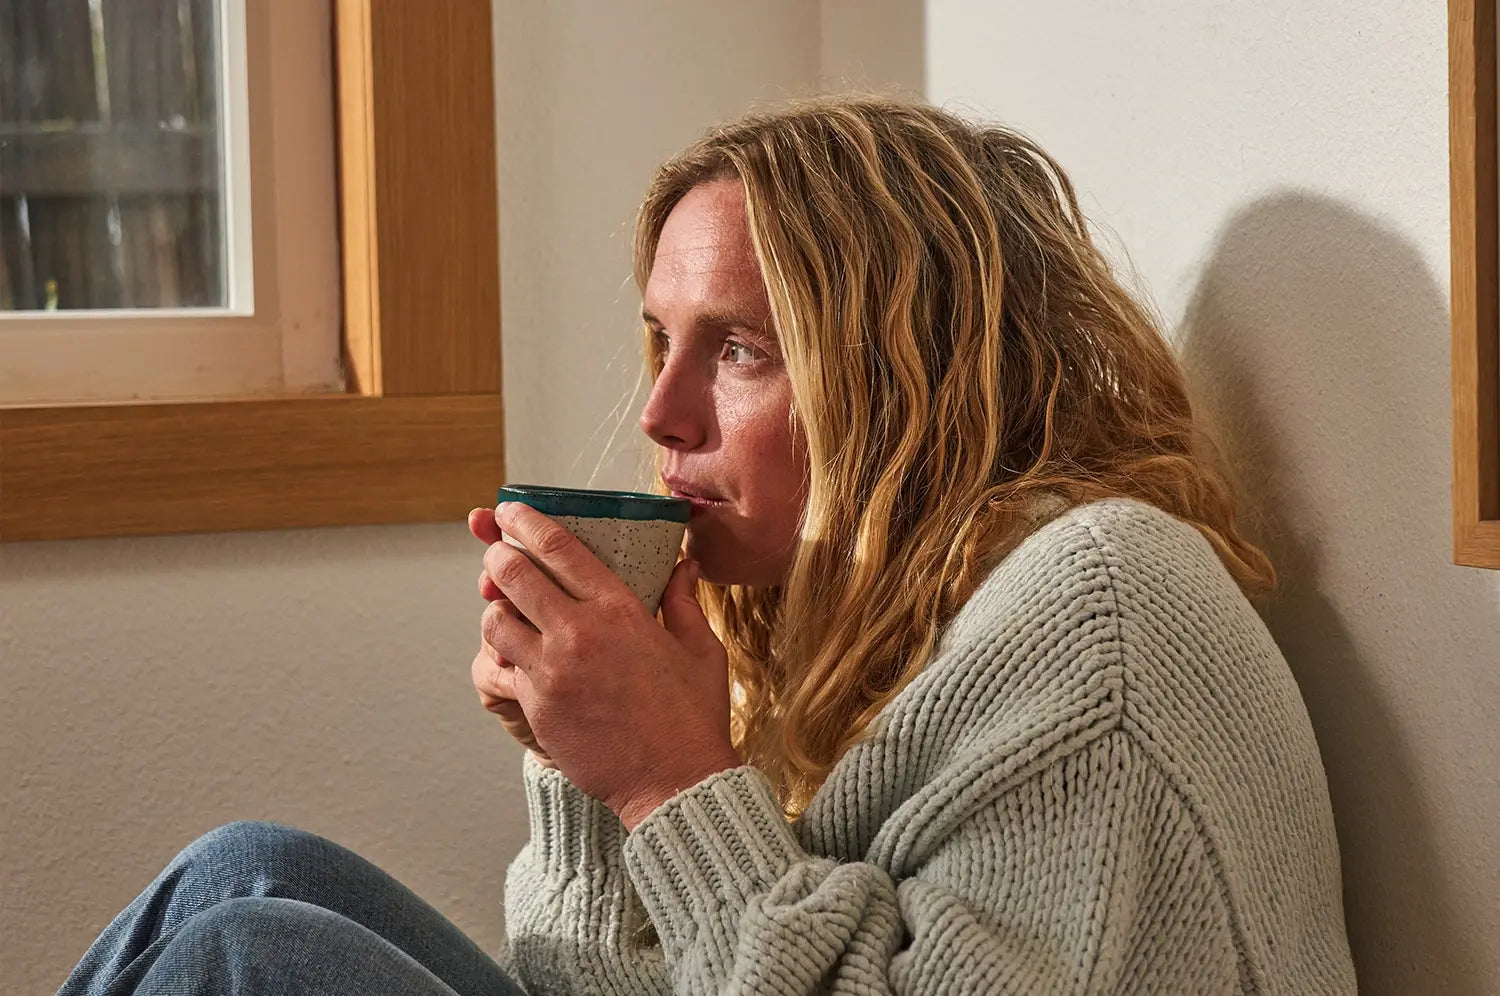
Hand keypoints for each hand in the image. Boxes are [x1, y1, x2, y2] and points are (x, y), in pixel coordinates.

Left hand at [479, 502, 741, 829]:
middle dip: (496, 556)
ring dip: (495, 609)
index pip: (559, 549)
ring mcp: (552, 672)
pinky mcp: (537, 708)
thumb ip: (683, 601)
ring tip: (504, 608)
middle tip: (496, 552)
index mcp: (619, 610)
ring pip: (496, 623)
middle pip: (514, 576)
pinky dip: (506, 657)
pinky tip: (517, 657)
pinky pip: (504, 670)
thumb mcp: (700, 649)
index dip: (525, 523)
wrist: (674, 782)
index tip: (509, 512)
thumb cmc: (692, 716)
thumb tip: (684, 564)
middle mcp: (579, 634)